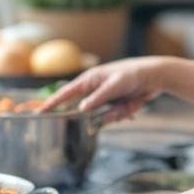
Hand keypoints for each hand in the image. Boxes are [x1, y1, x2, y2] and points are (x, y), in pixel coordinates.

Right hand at [40, 57, 160, 117]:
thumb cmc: (131, 75)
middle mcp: (94, 90)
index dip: (52, 103)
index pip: (65, 93)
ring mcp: (104, 100)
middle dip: (91, 115)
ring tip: (127, 103)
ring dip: (114, 113)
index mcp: (89, 80)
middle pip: (83, 109)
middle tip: (100, 112)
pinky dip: (122, 114)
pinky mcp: (114, 107)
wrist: (154, 77)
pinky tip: (132, 105)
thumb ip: (97, 98)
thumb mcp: (114, 85)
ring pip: (100, 117)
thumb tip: (81, 109)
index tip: (40, 112)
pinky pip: (112, 118)